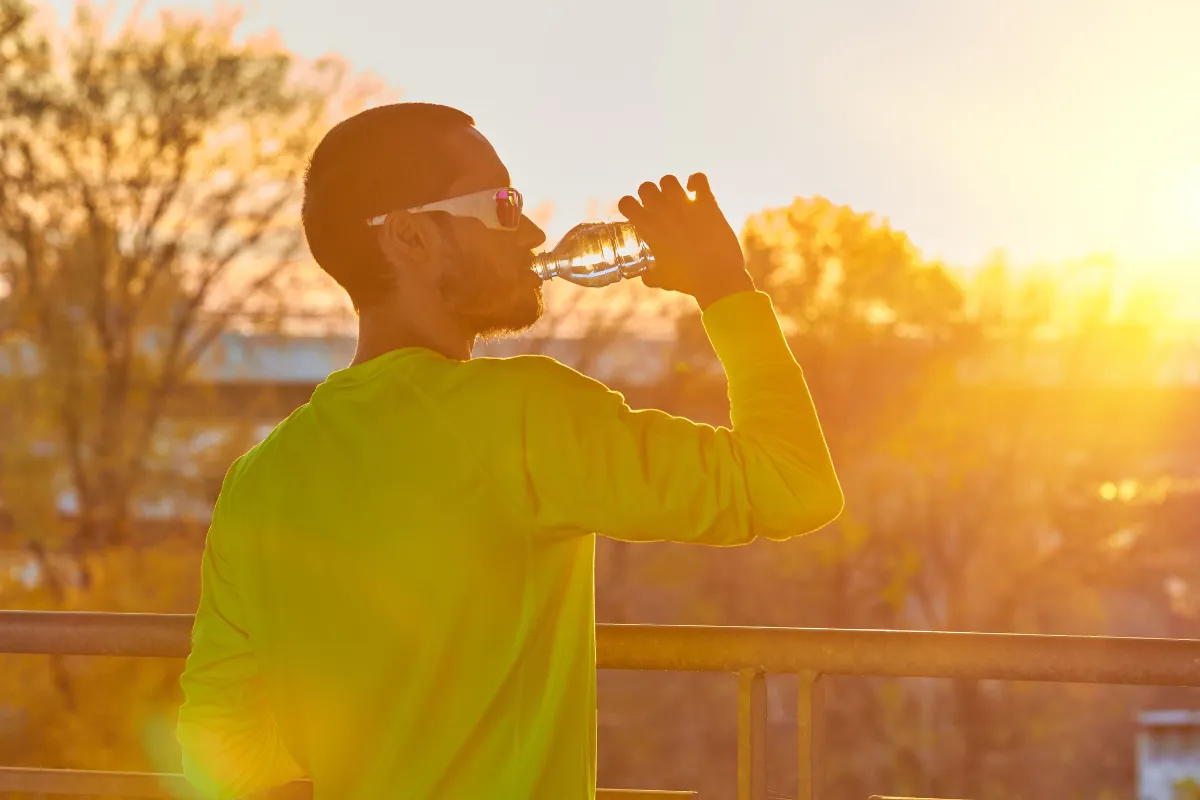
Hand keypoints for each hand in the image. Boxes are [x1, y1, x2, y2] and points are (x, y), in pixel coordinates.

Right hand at [618, 173, 754, 308]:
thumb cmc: (687, 280)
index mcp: (648, 228)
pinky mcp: (707, 203)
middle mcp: (663, 212)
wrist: (717, 277)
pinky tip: (696, 191)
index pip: (626, 203)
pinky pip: (698, 178)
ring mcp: (684, 205)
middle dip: (649, 194)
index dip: (629, 205)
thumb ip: (650, 274)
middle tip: (658, 206)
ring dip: (670, 187)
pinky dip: (695, 181)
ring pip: (668, 180)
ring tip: (676, 198)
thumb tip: (645, 276)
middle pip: (646, 187)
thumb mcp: (662, 279)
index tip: (637, 212)